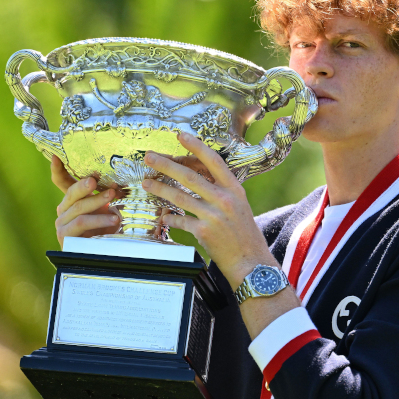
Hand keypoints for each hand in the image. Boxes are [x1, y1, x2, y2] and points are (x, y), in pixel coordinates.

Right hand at [51, 155, 120, 245]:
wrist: (95, 257)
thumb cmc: (101, 231)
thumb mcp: (104, 210)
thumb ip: (105, 197)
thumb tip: (118, 183)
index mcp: (71, 200)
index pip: (61, 181)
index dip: (58, 169)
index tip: (57, 156)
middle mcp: (63, 209)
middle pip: (71, 192)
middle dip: (84, 185)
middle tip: (95, 180)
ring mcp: (62, 223)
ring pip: (78, 208)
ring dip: (96, 202)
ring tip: (112, 198)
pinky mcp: (65, 236)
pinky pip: (81, 223)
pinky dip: (98, 219)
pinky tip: (113, 219)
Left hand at [141, 133, 277, 287]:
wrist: (251, 262)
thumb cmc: (245, 235)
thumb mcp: (240, 206)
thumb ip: (222, 191)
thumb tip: (199, 177)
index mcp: (235, 189)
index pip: (213, 161)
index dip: (196, 146)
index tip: (181, 136)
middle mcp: (224, 199)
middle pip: (189, 176)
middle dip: (166, 164)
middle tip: (150, 157)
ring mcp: (213, 215)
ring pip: (180, 196)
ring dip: (160, 188)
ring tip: (147, 183)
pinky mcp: (204, 232)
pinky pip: (180, 220)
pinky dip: (170, 218)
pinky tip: (164, 216)